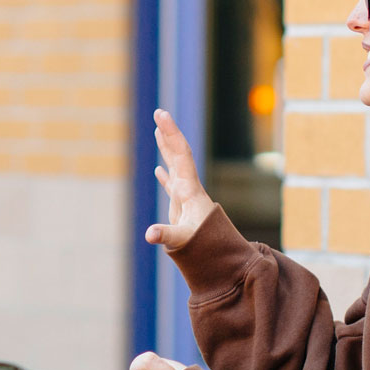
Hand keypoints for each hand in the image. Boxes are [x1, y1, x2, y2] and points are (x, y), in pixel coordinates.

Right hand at [144, 109, 218, 251]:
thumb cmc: (204, 247)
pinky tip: (158, 170)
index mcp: (190, 189)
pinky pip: (172, 185)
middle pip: (179, 154)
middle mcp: (189, 188)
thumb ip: (166, 235)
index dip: (170, 134)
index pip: (180, 154)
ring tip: (158, 131)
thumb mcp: (182, 239)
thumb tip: (149, 234)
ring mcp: (186, 198)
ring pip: (176, 166)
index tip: (161, 116)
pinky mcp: (182, 209)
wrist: (220, 256)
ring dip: (167, 148)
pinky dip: (164, 175)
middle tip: (159, 112)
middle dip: (169, 133)